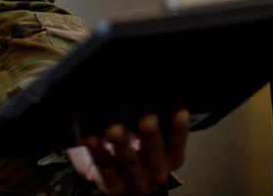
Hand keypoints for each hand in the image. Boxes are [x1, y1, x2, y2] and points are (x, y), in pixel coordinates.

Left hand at [67, 109, 188, 195]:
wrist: (118, 168)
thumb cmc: (138, 139)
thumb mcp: (153, 128)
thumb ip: (157, 113)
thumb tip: (157, 87)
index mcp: (172, 156)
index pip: (177, 142)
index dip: (180, 129)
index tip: (180, 112)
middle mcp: (156, 171)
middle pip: (154, 154)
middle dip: (150, 136)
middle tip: (148, 119)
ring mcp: (134, 180)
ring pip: (128, 162)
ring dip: (121, 145)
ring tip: (114, 129)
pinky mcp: (111, 185)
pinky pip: (103, 168)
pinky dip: (97, 152)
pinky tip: (92, 138)